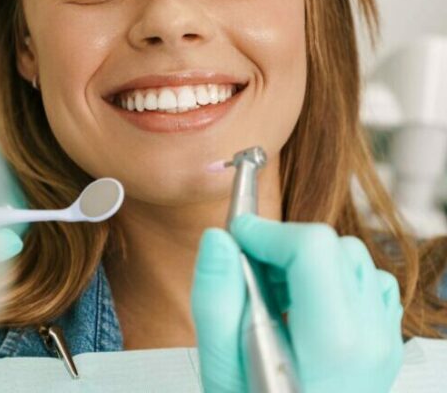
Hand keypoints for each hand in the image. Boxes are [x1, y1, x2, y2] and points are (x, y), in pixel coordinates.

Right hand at [191, 214, 403, 392]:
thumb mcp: (221, 368)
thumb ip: (216, 299)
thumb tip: (218, 239)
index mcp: (332, 345)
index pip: (313, 248)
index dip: (267, 232)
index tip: (237, 236)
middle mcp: (370, 339)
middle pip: (333, 247)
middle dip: (283, 246)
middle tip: (249, 272)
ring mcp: (383, 341)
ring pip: (351, 260)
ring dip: (306, 262)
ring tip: (272, 295)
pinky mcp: (383, 342)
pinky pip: (366, 283)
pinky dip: (331, 278)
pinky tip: (302, 305)